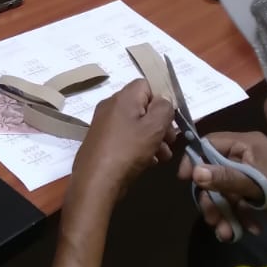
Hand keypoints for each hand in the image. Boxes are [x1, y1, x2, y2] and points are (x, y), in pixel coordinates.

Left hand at [68, 80, 175, 206]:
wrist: (96, 182)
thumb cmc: (127, 151)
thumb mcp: (154, 127)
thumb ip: (164, 108)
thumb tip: (163, 101)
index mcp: (122, 97)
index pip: (147, 84)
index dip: (162, 99)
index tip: (171, 119)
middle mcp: (110, 106)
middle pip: (143, 106)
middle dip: (161, 123)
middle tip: (171, 141)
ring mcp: (104, 125)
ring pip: (136, 124)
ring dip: (153, 138)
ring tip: (163, 156)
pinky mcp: (102, 141)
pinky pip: (126, 137)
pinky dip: (139, 146)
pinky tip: (149, 162)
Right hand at [177, 130, 266, 240]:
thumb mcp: (257, 185)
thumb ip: (226, 178)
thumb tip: (194, 173)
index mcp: (247, 143)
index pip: (210, 143)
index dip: (196, 160)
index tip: (187, 181)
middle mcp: (248, 155)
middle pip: (215, 171)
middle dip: (212, 197)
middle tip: (211, 219)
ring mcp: (254, 175)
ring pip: (226, 190)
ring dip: (224, 212)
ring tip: (226, 233)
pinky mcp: (260, 192)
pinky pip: (240, 201)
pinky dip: (240, 215)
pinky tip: (249, 230)